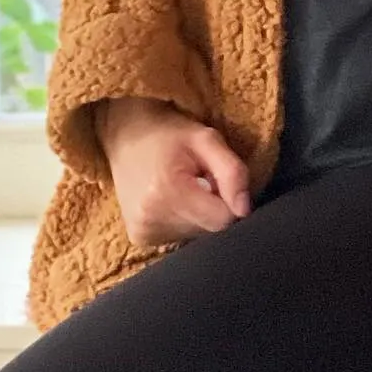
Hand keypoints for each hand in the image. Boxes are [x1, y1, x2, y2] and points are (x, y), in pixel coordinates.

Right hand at [97, 97, 251, 246]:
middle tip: (199, 178)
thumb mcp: (208, 139)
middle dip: (213, 205)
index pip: (222, 219)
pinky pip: (180, 236)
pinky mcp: (139, 238)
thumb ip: (232, 172)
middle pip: (210, 229)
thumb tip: (244, 209)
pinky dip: (184, 218)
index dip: (229, 200)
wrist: (126, 134)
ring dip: (199, 212)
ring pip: (197, 234)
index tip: (217, 179)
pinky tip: (172, 198)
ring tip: (185, 186)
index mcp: (168, 193)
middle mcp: (151, 219)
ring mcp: (143, 232)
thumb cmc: (170, 133)